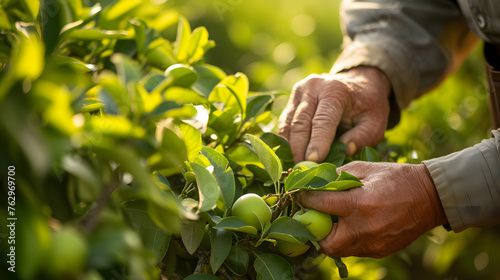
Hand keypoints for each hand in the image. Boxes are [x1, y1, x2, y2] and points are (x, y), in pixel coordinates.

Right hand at [278, 67, 390, 161]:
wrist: (360, 83)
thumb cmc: (368, 105)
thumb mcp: (375, 122)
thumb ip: (363, 137)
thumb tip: (345, 152)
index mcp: (335, 91)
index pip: (322, 121)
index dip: (316, 143)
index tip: (312, 162)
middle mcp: (313, 87)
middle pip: (300, 122)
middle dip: (299, 149)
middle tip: (301, 171)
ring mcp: (300, 91)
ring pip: (288, 123)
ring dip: (289, 147)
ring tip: (294, 167)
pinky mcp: (292, 98)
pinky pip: (285, 122)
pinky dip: (286, 141)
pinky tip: (290, 156)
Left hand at [300, 161, 447, 257]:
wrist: (431, 197)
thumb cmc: (397, 178)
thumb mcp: (365, 169)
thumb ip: (338, 176)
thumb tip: (317, 182)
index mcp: (359, 204)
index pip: (320, 206)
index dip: (305, 199)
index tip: (300, 195)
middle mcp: (364, 228)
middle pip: (325, 243)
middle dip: (317, 231)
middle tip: (318, 217)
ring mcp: (373, 243)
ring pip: (340, 250)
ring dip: (333, 237)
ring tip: (336, 220)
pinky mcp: (381, 250)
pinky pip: (356, 250)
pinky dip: (349, 239)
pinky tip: (353, 224)